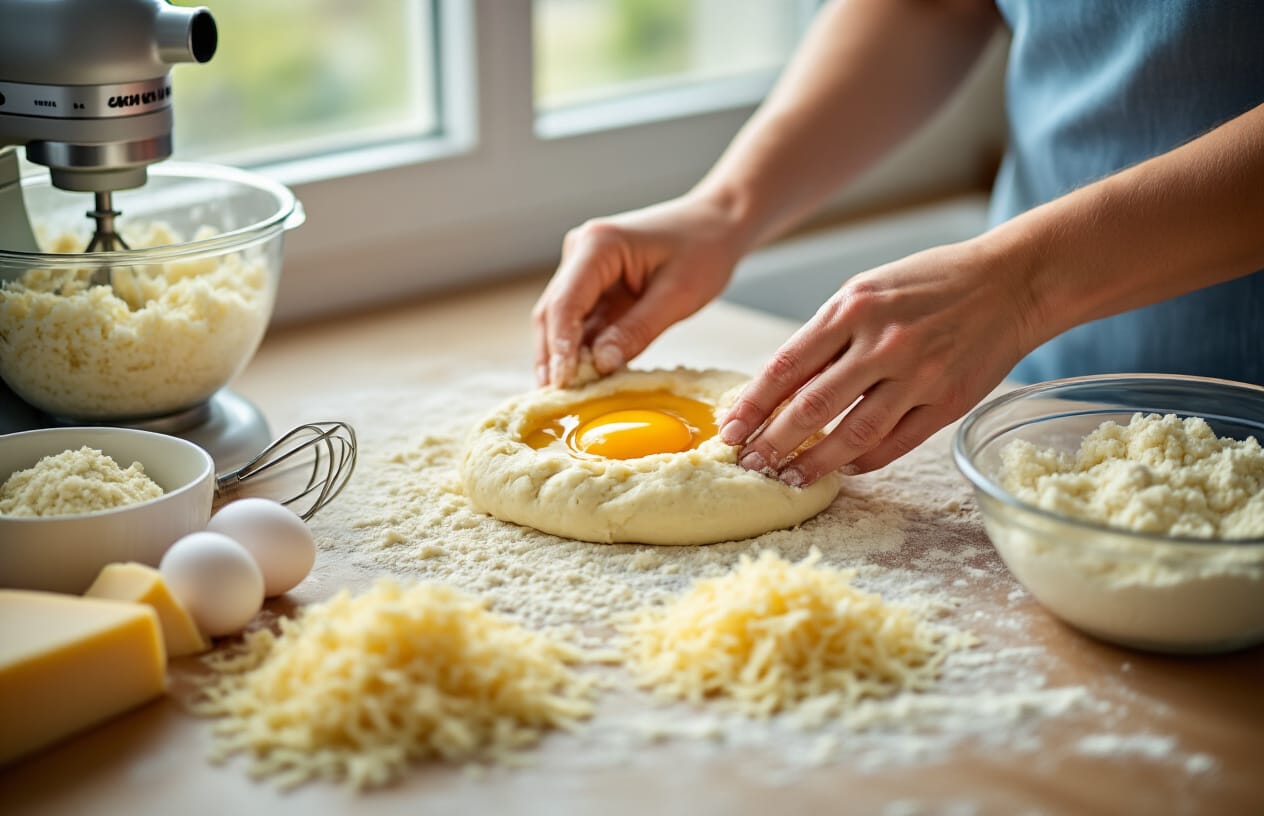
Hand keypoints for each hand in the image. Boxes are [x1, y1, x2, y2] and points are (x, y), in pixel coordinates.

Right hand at [533, 193, 747, 386]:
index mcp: (598, 246)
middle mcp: (580, 253)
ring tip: (562, 399)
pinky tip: (582, 381)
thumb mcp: (678, 296)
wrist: (716, 223)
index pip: (565, 303)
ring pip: (560, 321)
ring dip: (562, 357)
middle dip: (552, 358)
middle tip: (554, 402)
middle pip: (552, 314)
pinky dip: (580, 350)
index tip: (562, 384)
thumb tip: (599, 365)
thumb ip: (638, 330)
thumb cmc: (704, 250)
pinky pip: (580, 322)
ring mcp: (583, 268)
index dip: (560, 347)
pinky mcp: (594, 285)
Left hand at [719, 240, 1034, 483]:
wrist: (1011, 280)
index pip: (785, 367)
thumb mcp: (866, 291)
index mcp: (852, 308)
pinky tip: (844, 468)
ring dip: (815, 463)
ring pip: (853, 434)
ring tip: (789, 478)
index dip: (752, 405)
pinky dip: (865, 460)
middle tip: (749, 464)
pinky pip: (897, 442)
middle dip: (773, 442)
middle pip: (812, 406)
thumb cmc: (929, 283)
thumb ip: (825, 336)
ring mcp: (918, 375)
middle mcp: (882, 342)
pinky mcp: (948, 401)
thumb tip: (779, 387)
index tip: (729, 431)